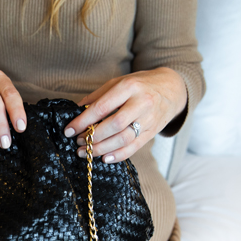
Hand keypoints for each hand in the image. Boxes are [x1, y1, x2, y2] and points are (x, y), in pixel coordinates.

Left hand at [63, 67, 186, 162]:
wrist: (171, 88)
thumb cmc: (140, 84)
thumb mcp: (118, 82)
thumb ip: (98, 96)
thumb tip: (77, 110)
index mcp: (129, 87)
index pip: (102, 107)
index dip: (83, 121)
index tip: (68, 130)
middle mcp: (141, 103)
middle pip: (114, 124)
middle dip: (93, 136)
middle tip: (78, 142)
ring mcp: (149, 119)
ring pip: (124, 138)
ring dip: (102, 148)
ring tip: (86, 151)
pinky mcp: (153, 132)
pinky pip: (134, 147)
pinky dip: (118, 155)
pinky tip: (104, 158)